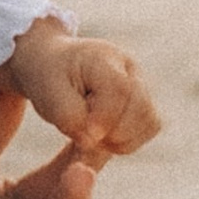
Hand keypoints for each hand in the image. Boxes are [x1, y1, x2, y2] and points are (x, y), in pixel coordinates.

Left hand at [0, 19, 160, 161]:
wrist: (53, 64)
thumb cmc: (49, 78)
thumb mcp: (48, 95)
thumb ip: (69, 117)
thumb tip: (92, 141)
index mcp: (104, 58)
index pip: (119, 91)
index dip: (105, 119)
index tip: (84, 137)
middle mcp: (130, 68)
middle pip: (141, 108)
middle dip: (113, 133)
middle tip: (85, 135)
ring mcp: (141, 84)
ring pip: (150, 122)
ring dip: (122, 139)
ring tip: (93, 134)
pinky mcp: (144, 101)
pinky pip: (150, 128)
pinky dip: (129, 140)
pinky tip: (105, 136)